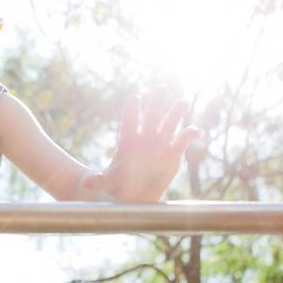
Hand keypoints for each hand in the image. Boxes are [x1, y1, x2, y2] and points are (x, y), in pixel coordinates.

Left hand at [83, 86, 199, 202]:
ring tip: (183, 102)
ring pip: (169, 123)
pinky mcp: (173, 152)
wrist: (136, 195)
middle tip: (162, 87)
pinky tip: (196, 131)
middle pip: (151, 115)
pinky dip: (190, 133)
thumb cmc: (119, 186)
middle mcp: (145, 137)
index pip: (129, 120)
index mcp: (128, 140)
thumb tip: (86, 183)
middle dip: (156, 101)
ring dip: (176, 112)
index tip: (134, 97)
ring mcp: (160, 143)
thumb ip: (98, 180)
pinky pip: (183, 139)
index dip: (132, 109)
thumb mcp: (107, 183)